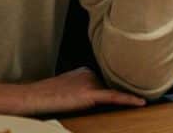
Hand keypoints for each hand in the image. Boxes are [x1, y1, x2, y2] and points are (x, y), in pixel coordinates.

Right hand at [20, 68, 144, 114]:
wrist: (30, 98)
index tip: (135, 87)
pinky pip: (114, 97)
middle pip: (109, 87)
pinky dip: (128, 100)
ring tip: (134, 102)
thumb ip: (81, 88)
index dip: (115, 88)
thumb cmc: (45, 96)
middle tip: (131, 98)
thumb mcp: (66, 88)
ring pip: (112, 93)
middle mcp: (90, 73)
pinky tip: (141, 102)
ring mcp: (90, 82)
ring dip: (122, 98)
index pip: (105, 82)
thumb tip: (95, 96)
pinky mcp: (90, 94)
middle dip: (118, 93)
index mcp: (85, 70)